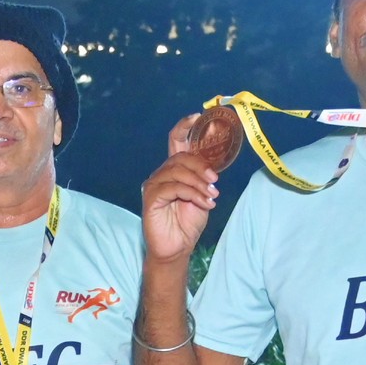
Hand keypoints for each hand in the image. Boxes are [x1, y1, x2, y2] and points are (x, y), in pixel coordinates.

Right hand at [140, 112, 221, 265]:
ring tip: (211, 196)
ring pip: (178, 171)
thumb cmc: (188, 222)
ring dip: (199, 183)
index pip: (175, 141)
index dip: (184, 126)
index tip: (197, 116)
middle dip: (201, 166)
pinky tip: (204, 203)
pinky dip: (192, 194)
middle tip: (214, 181)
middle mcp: (161, 173)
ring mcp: (154, 185)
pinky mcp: (151, 198)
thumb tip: (213, 167)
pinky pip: (173, 187)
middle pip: (180, 156)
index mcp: (175, 169)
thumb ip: (204, 178)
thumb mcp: (202, 194)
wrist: (177, 248)